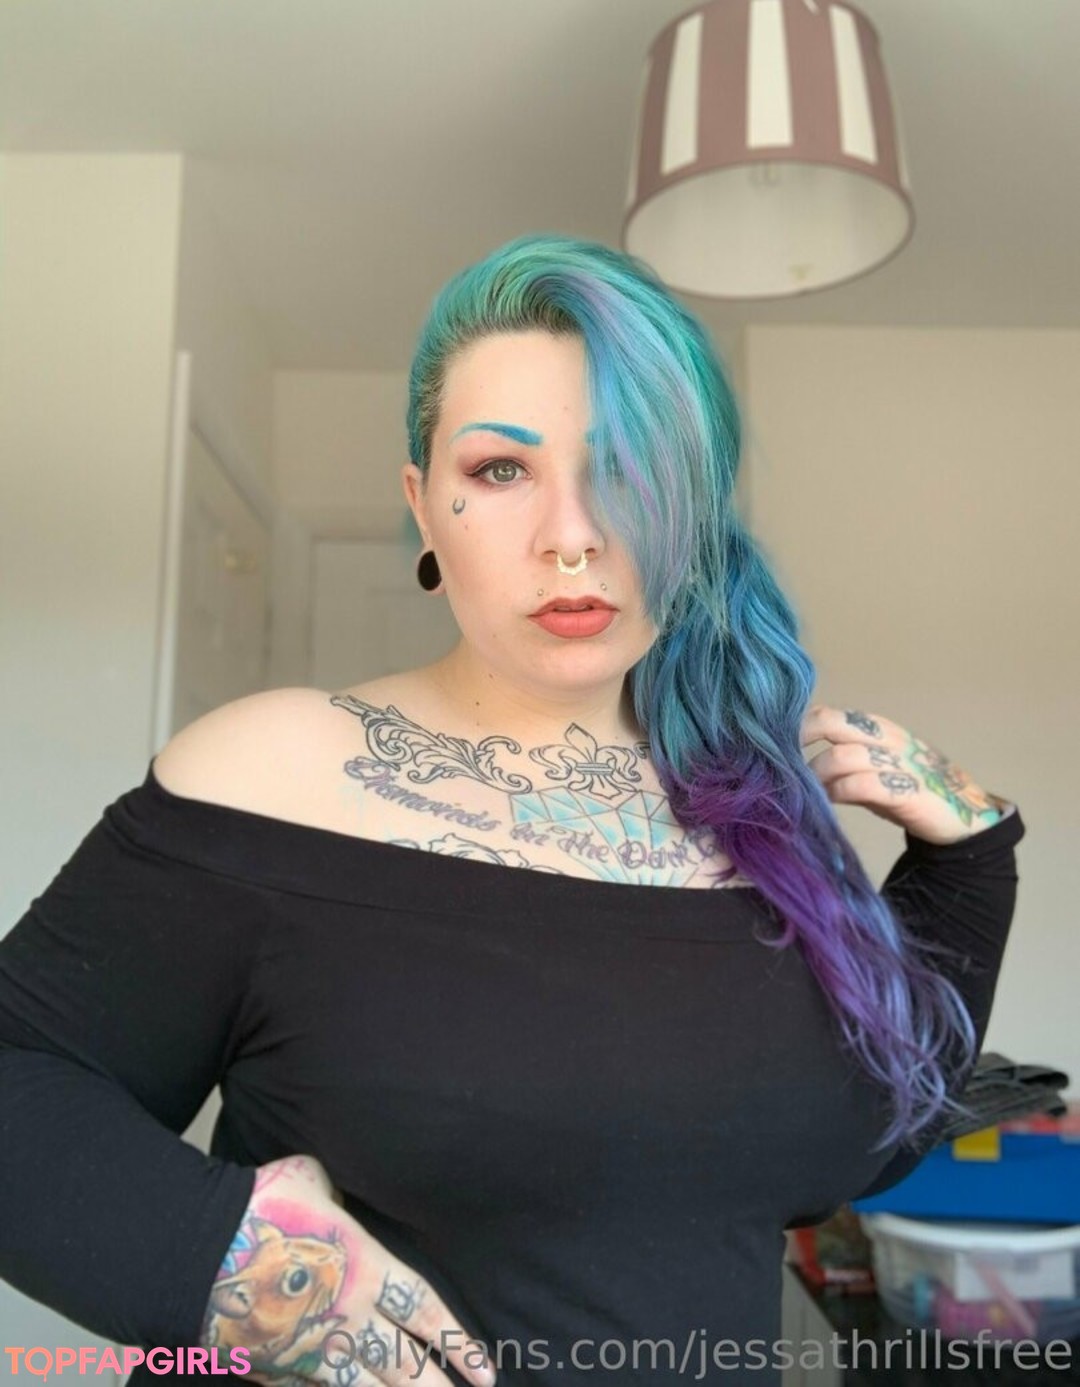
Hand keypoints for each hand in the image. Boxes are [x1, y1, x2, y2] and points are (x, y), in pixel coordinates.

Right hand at [204, 1154, 495, 1386]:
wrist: (196, 1245)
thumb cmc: (257, 1203)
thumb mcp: (310, 1180)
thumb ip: (336, 1196)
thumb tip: (339, 1201)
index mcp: (364, 1266)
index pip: (424, 1311)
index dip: (457, 1344)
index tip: (485, 1373)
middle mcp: (346, 1314)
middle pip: (404, 1364)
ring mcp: (310, 1348)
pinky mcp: (275, 1369)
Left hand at [800, 704, 1006, 846]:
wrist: (964, 817)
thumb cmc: (911, 792)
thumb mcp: (872, 772)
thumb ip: (840, 765)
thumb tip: (793, 769)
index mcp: (878, 729)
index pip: (829, 714)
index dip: (799, 727)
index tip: (775, 748)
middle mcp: (887, 738)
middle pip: (832, 723)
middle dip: (800, 740)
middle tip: (781, 764)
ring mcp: (900, 762)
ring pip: (843, 755)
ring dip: (817, 775)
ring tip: (804, 793)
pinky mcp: (909, 791)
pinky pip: (863, 784)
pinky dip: (839, 792)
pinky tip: (828, 802)